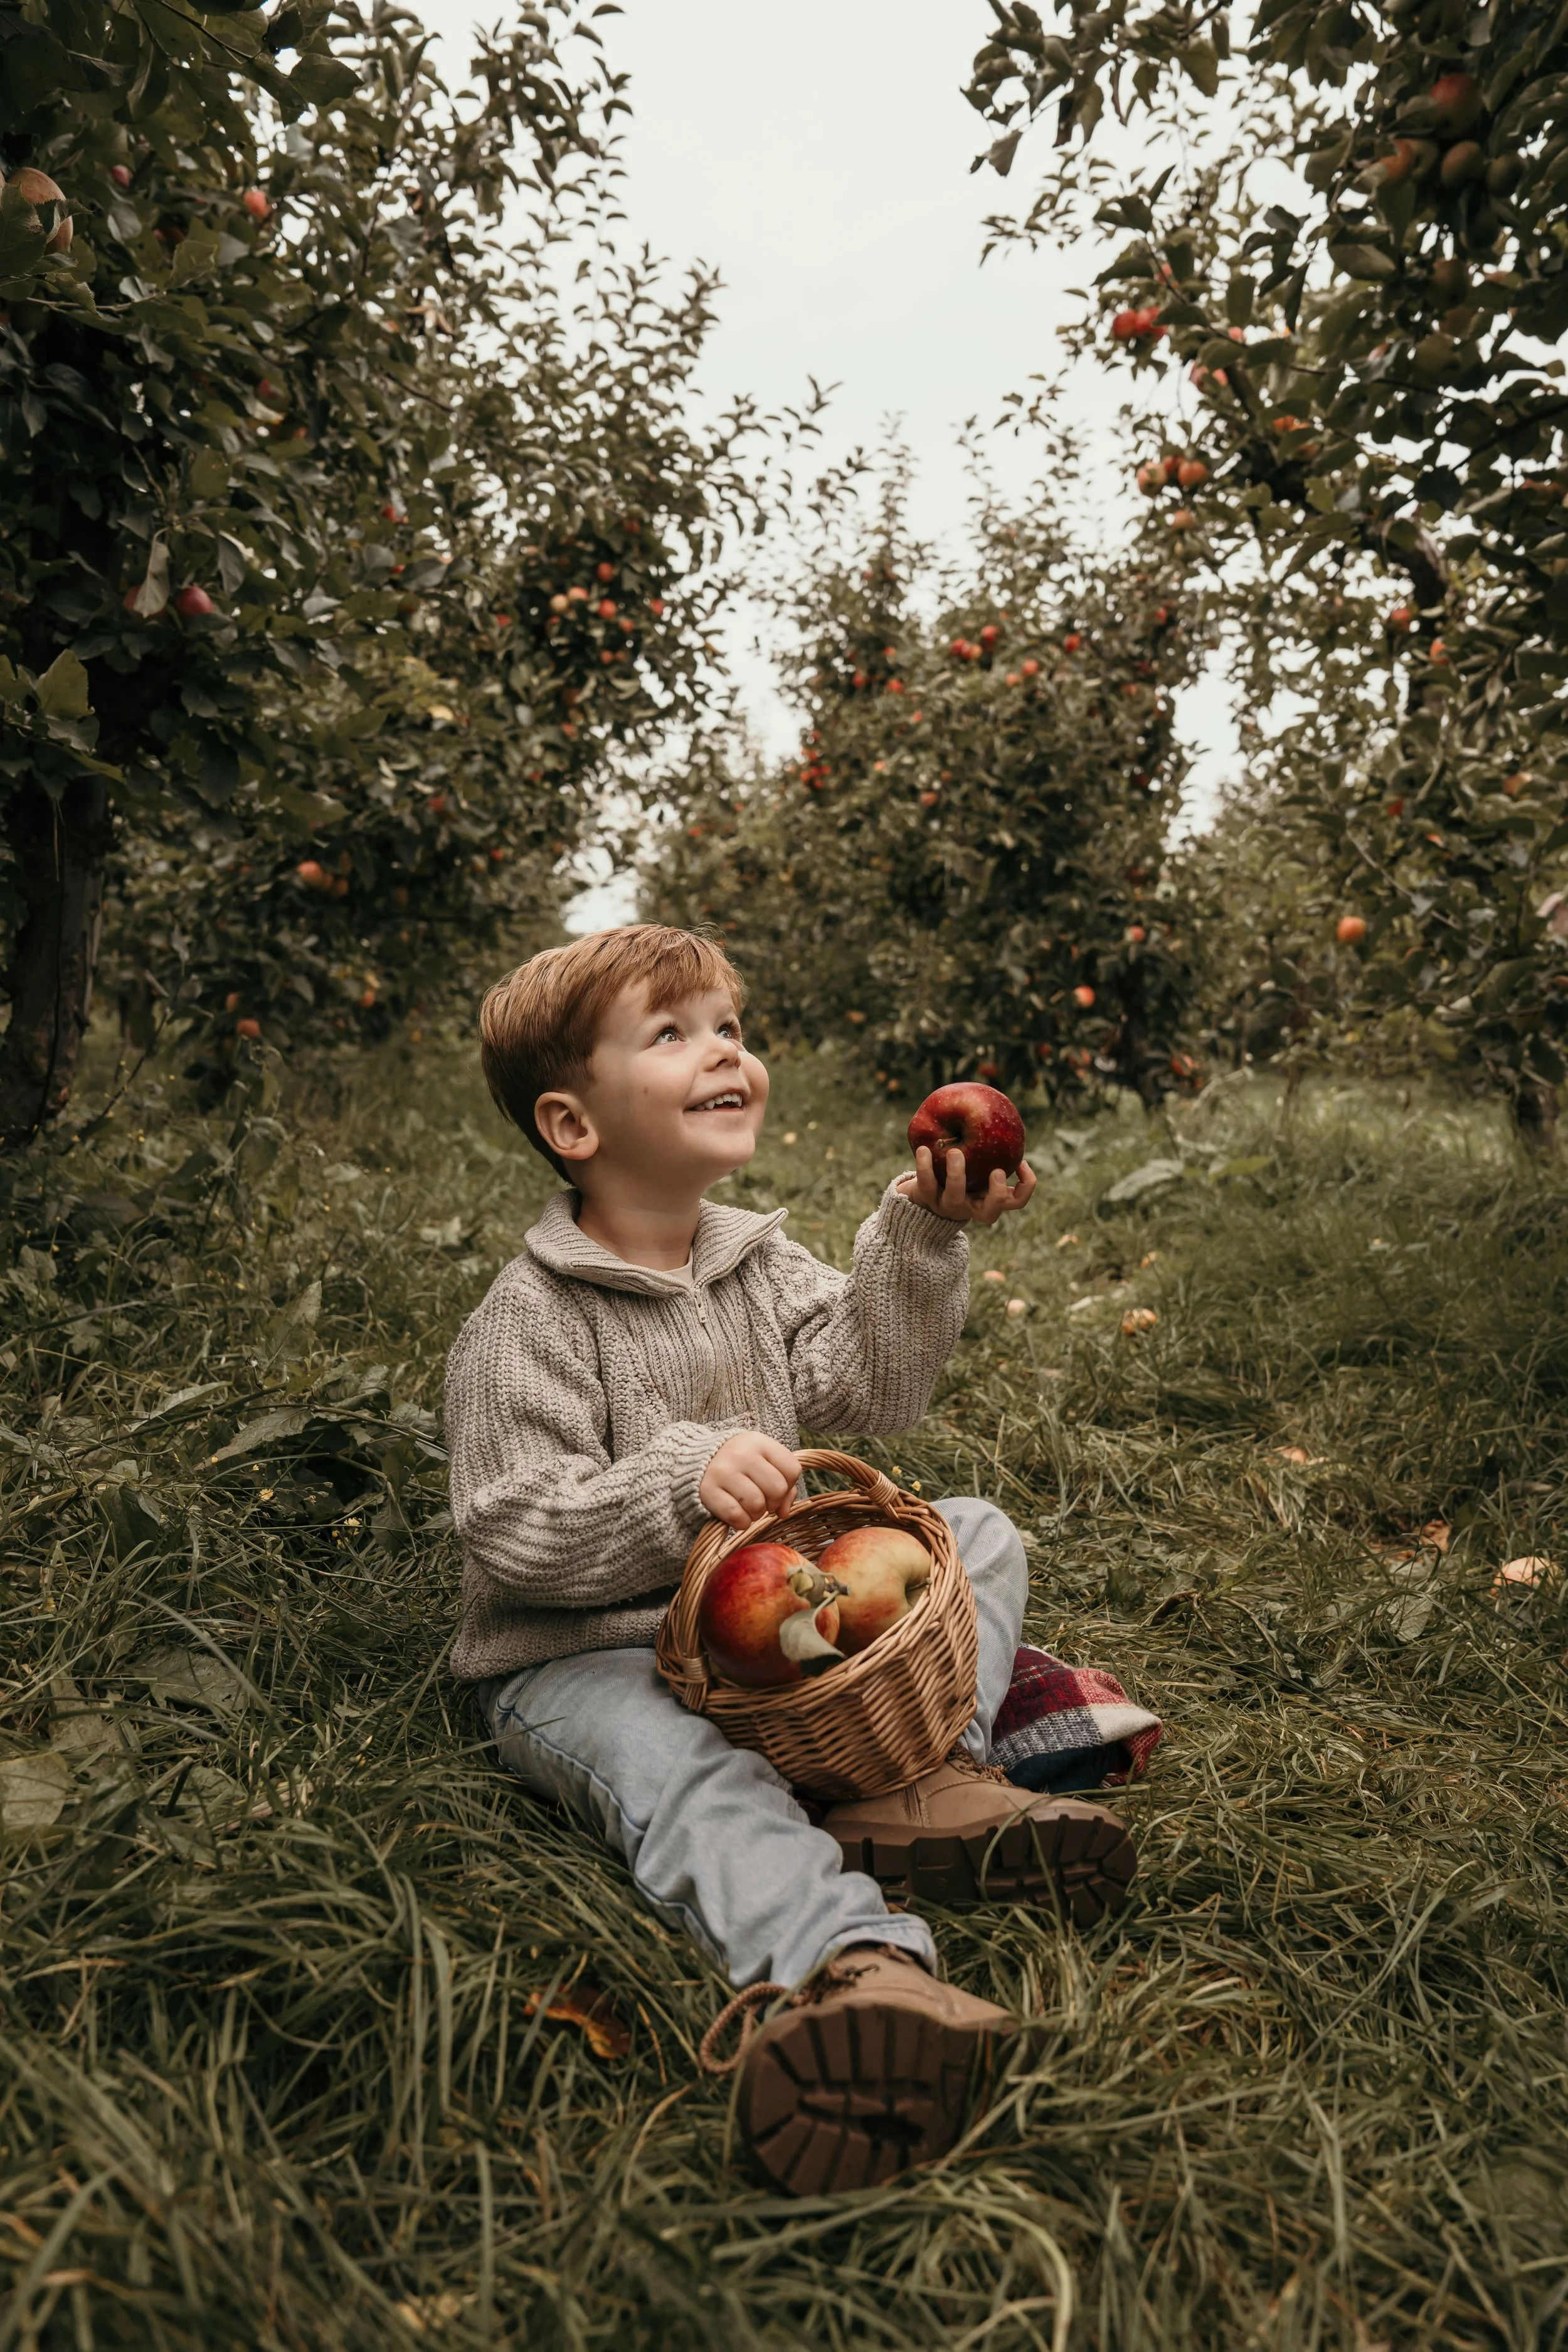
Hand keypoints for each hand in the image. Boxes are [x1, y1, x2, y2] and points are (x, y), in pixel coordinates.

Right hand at [699, 1431, 802, 1529]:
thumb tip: (784, 1512)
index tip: (774, 1487)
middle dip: (773, 1502)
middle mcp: (741, 1453)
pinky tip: (738, 1516)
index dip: (789, 1485)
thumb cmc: (739, 1463)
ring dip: (756, 1514)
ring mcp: (723, 1471)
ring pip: (757, 1505)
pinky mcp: (707, 1490)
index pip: (792, 1469)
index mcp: (759, 1442)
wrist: (696, 1459)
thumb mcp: (762, 1462)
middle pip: (777, 1489)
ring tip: (748, 1507)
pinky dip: (741, 1522)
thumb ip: (783, 1483)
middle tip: (762, 1501)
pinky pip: (736, 1516)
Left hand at [898, 1147, 1037, 1227]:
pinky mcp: (926, 1198)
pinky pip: (926, 1183)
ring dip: (957, 1174)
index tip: (1022, 1162)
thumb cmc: (958, 1175)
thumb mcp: (978, 1167)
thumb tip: (1005, 1120)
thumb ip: (992, 1152)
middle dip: (996, 1193)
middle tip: (997, 1171)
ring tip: (955, 1152)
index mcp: (987, 1200)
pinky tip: (924, 1149)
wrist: (922, 1195)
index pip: (1016, 1201)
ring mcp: (948, 1205)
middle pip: (990, 1213)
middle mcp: (970, 1207)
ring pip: (955, 1196)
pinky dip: (924, 1166)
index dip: (1026, 1185)